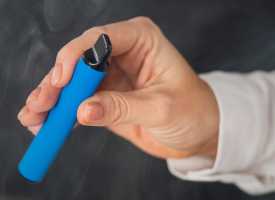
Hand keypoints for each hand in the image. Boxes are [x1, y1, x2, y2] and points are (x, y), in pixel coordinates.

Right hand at [18, 17, 218, 158]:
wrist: (198, 130)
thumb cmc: (192, 111)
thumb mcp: (160, 108)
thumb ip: (121, 107)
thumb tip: (83, 111)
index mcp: (142, 40)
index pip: (101, 39)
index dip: (76, 57)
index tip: (61, 80)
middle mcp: (123, 53)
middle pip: (80, 61)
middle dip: (58, 82)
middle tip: (41, 103)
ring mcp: (112, 75)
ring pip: (75, 82)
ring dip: (54, 99)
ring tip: (35, 116)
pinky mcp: (107, 96)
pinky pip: (80, 101)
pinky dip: (64, 113)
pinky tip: (47, 123)